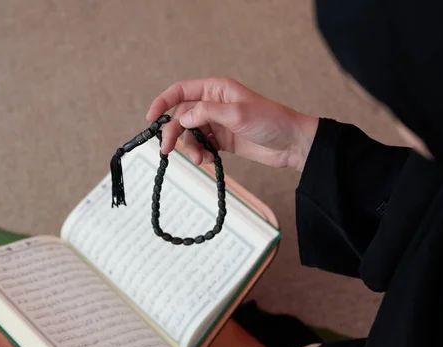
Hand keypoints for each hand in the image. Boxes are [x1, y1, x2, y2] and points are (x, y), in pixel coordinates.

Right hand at [146, 78, 318, 170]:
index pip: (180, 91)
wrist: (291, 144)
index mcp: (215, 89)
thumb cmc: (270, 121)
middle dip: (174, 133)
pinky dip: (200, 154)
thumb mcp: (237, 113)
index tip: (151, 118)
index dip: (163, 102)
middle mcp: (213, 104)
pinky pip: (201, 146)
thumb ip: (206, 113)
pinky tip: (207, 160)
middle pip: (181, 116)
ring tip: (199, 159)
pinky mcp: (222, 140)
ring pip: (190, 134)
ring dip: (189, 148)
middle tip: (167, 150)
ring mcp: (217, 123)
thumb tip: (182, 118)